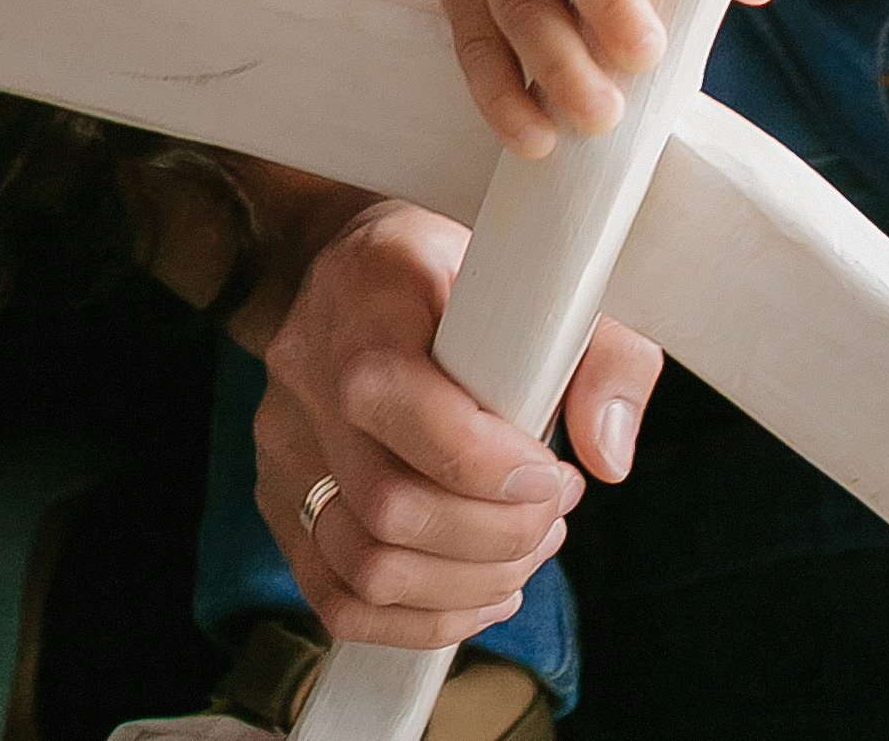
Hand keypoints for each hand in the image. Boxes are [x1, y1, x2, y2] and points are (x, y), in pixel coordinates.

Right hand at [253, 198, 663, 648]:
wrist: (362, 270)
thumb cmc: (466, 271)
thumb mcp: (546, 271)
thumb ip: (601, 349)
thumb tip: (608, 452)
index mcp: (372, 288)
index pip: (399, 398)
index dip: (488, 464)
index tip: (553, 476)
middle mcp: (310, 364)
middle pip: (389, 503)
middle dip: (494, 537)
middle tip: (552, 516)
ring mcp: (285, 437)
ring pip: (365, 563)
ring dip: (465, 585)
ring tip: (524, 551)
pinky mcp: (280, 496)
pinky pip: (336, 596)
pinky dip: (417, 618)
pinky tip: (477, 592)